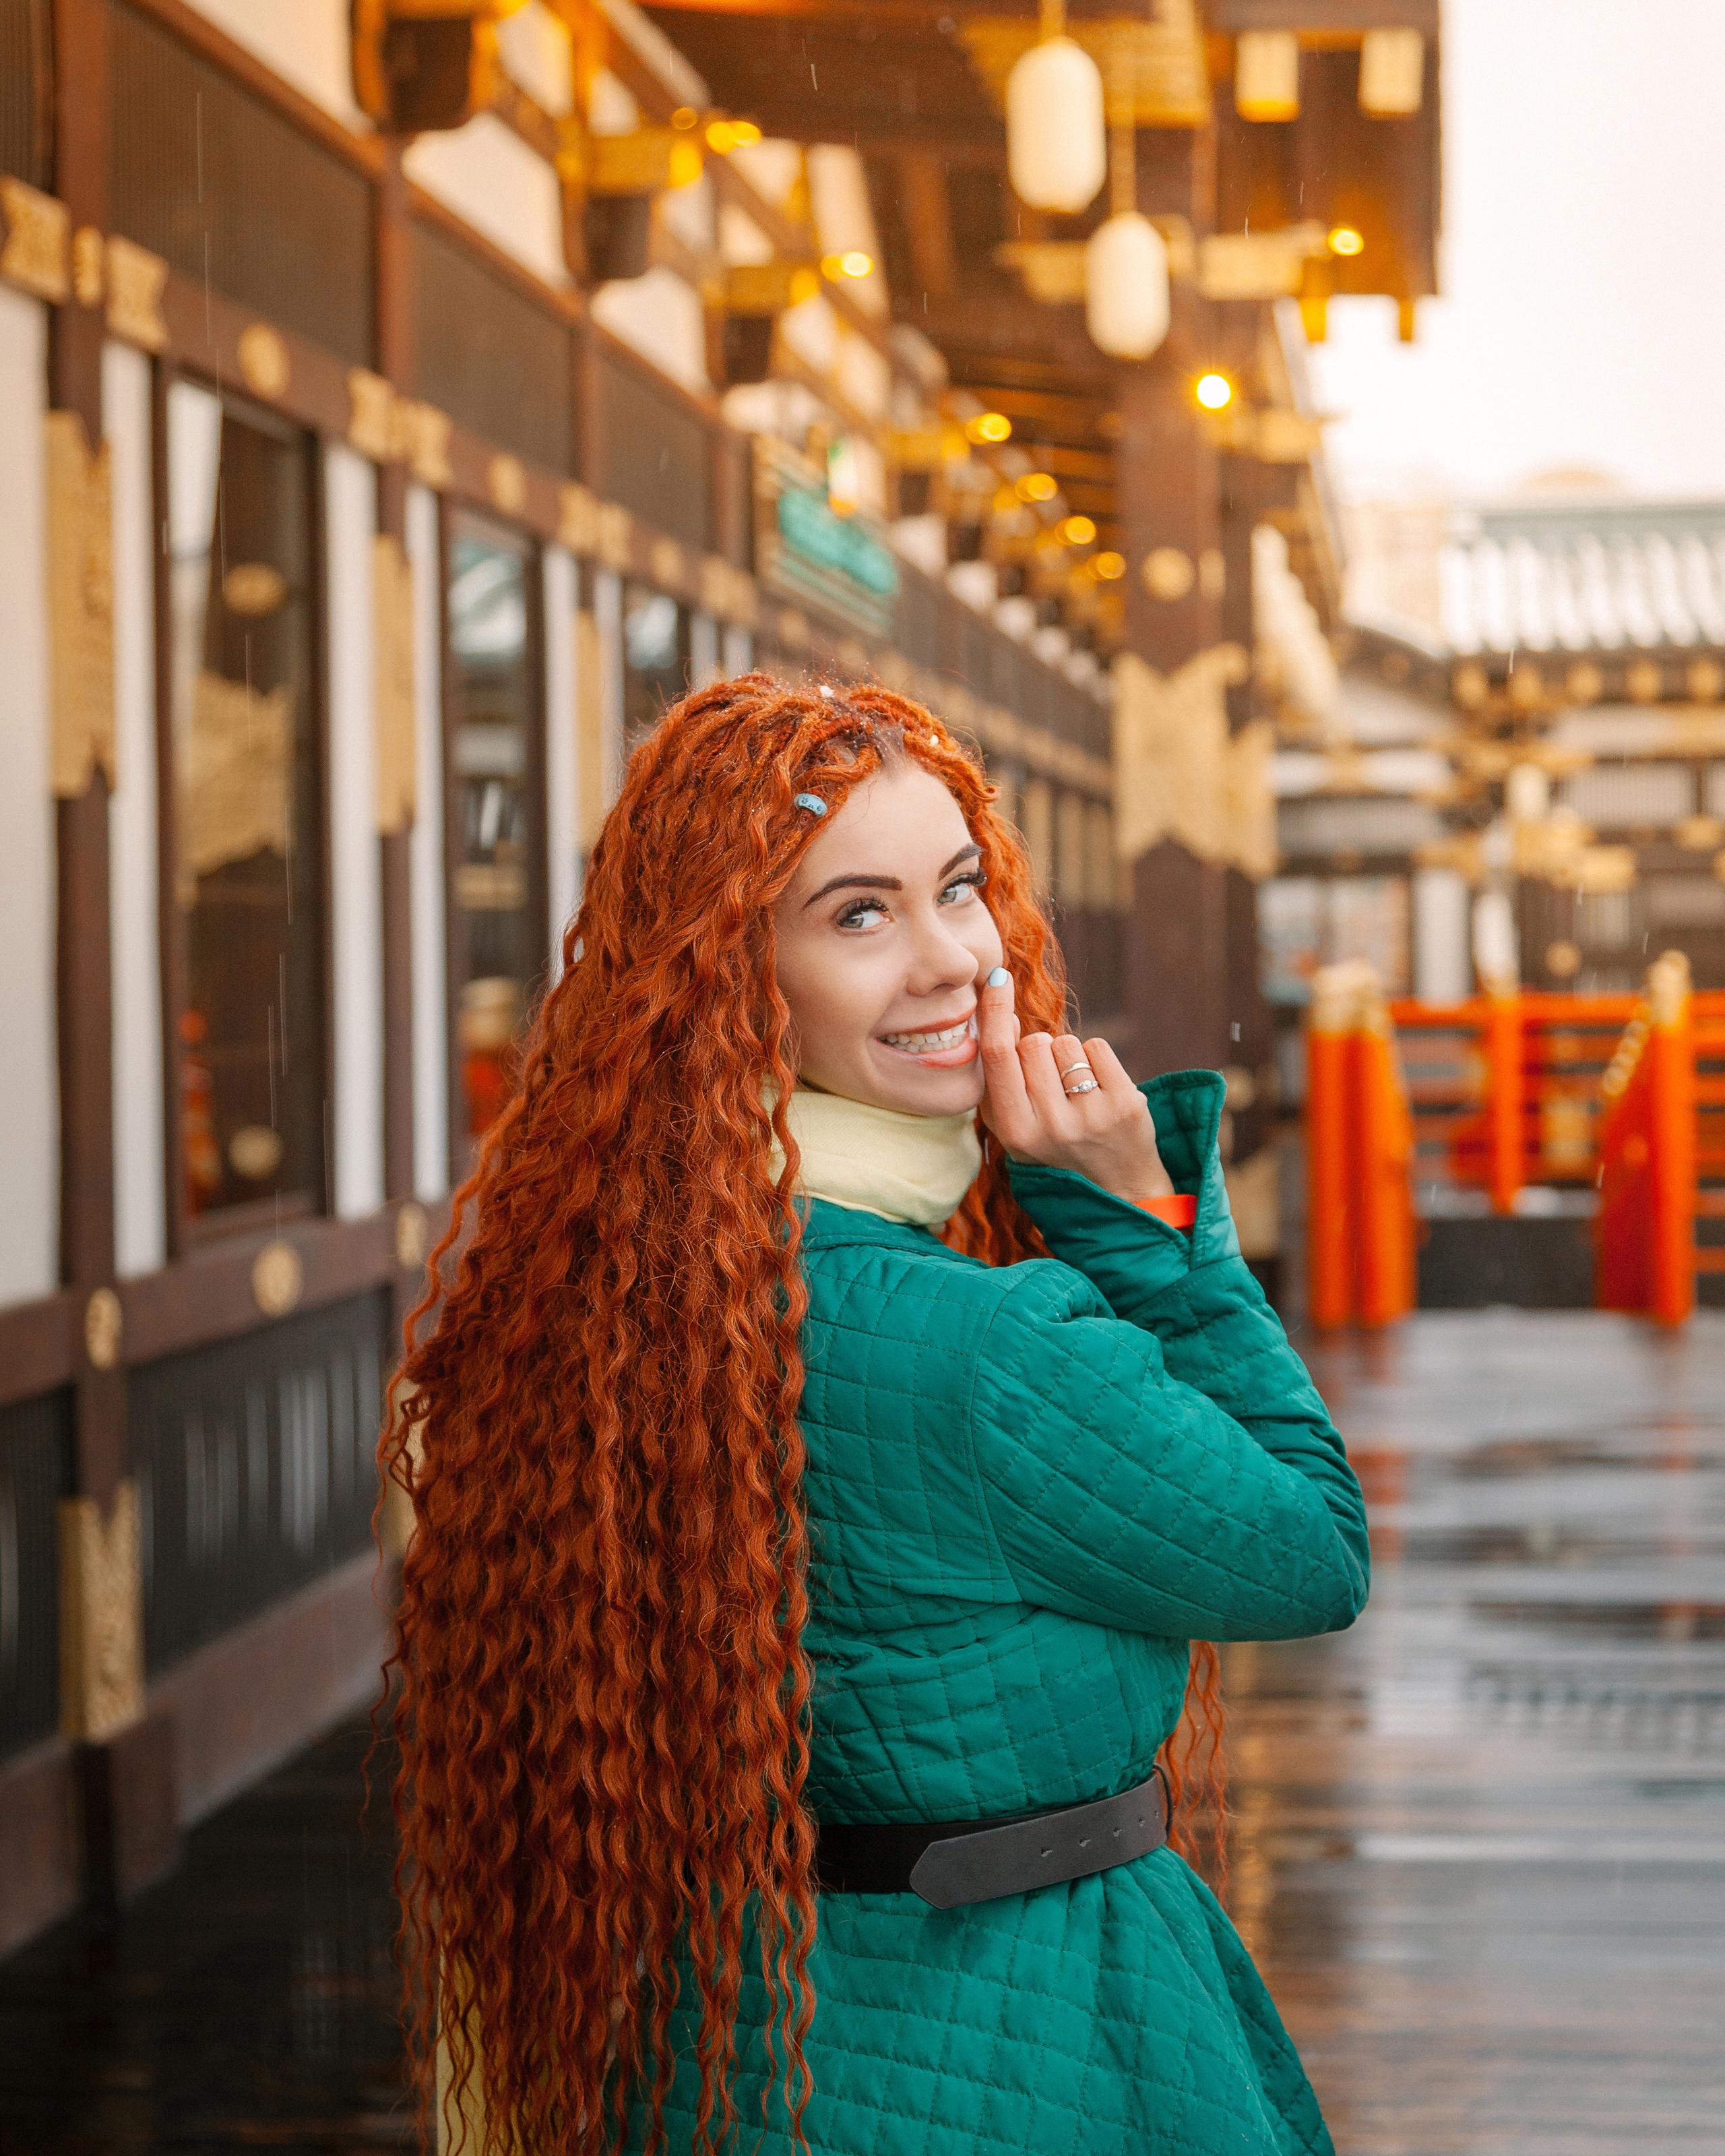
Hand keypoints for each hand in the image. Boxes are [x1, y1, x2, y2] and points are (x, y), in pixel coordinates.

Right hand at [977, 968, 1174, 1204]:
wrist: (1118, 1189)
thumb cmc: (1055, 1148)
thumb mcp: (1016, 1127)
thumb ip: (999, 1080)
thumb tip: (1000, 1018)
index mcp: (1015, 1131)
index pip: (999, 1056)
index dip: (995, 1011)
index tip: (997, 977)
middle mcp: (1051, 1126)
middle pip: (1033, 1043)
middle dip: (1039, 1052)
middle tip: (1051, 1086)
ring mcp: (1091, 1115)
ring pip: (1065, 1042)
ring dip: (1068, 1057)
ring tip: (1077, 1092)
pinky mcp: (1126, 1103)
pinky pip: (1098, 1047)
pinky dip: (1097, 1060)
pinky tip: (1100, 1089)